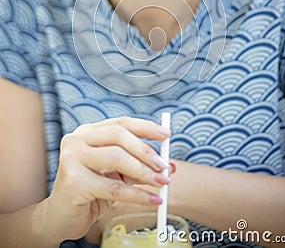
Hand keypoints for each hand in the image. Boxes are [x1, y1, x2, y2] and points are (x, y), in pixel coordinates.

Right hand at [42, 117, 170, 243]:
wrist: (60, 218)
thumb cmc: (91, 192)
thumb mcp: (117, 175)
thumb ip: (139, 166)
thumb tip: (168, 165)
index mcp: (88, 132)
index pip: (120, 122)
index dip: (145, 127)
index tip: (166, 134)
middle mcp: (77, 140)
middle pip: (118, 135)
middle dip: (146, 150)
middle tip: (164, 165)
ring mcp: (72, 158)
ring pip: (116, 158)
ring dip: (144, 171)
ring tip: (162, 182)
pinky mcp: (73, 182)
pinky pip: (113, 187)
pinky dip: (137, 194)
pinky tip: (152, 199)